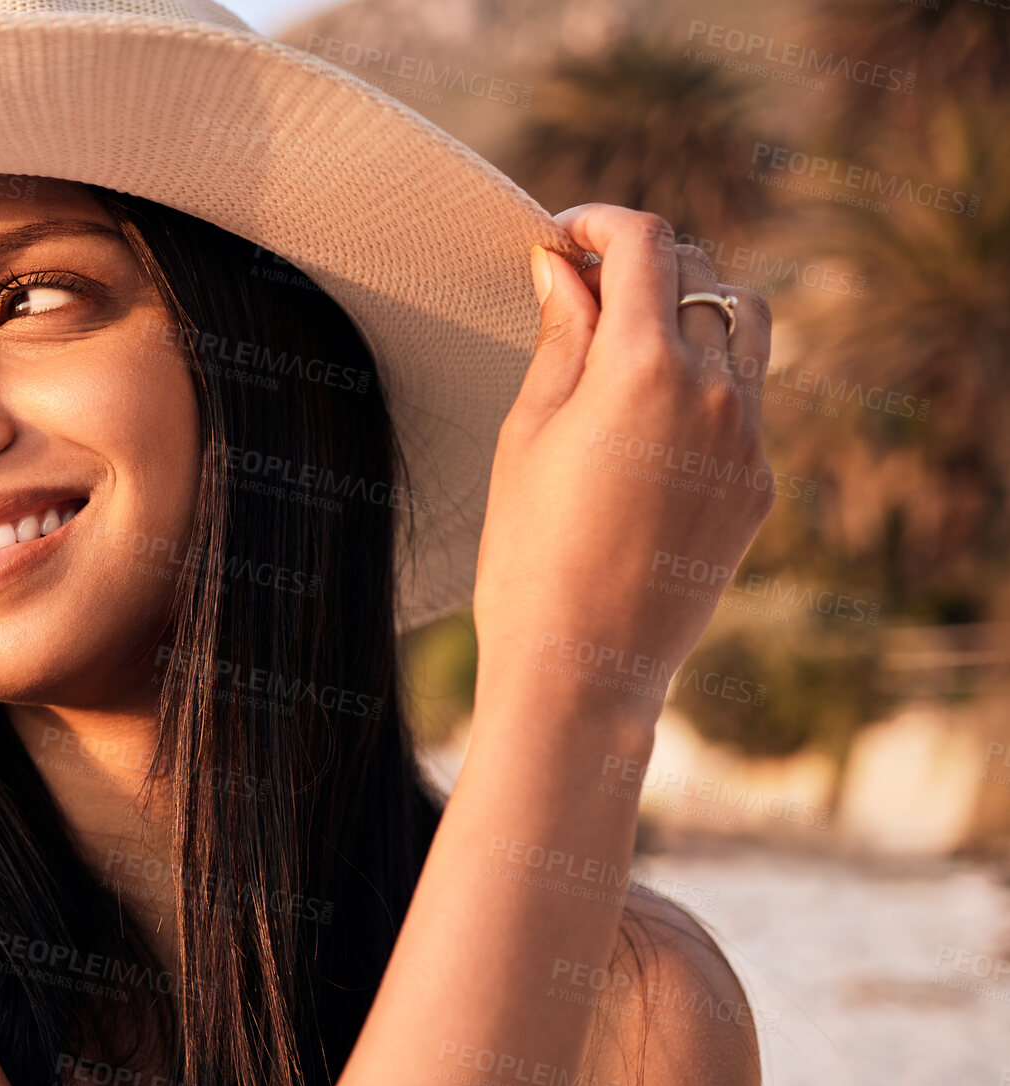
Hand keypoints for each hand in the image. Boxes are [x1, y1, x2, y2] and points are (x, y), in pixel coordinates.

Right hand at [469, 203, 775, 725]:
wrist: (582, 665)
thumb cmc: (529, 554)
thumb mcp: (527, 432)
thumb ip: (558, 336)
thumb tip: (560, 268)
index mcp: (645, 368)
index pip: (645, 243)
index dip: (599, 221)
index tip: (561, 236)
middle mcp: (715, 392)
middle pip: (698, 272)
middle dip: (639, 261)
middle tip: (580, 284)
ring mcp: (747, 439)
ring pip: (742, 323)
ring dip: (690, 305)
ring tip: (629, 334)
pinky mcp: (757, 483)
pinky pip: (744, 395)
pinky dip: (705, 373)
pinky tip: (648, 411)